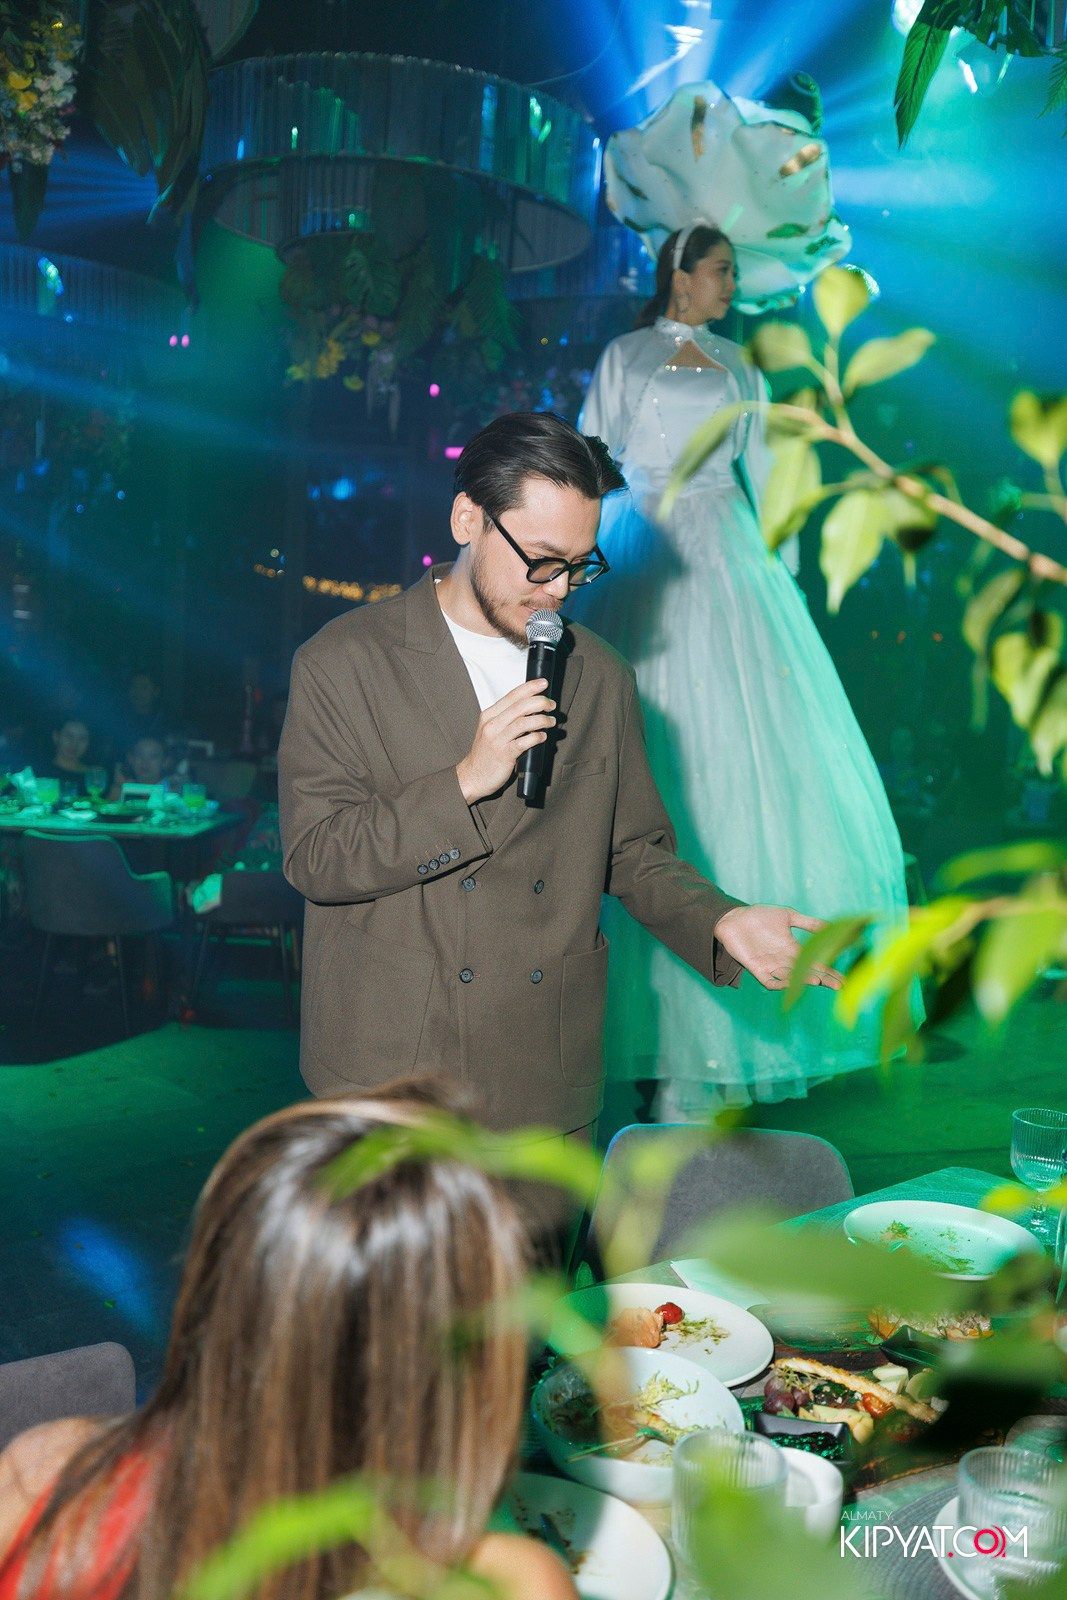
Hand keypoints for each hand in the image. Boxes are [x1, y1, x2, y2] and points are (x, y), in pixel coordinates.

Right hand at [456, 679, 556, 803]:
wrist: (472, 776)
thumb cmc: (485, 754)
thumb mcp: (491, 730)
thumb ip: (506, 719)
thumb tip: (530, 708)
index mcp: (489, 715)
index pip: (512, 695)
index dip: (530, 687)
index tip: (543, 683)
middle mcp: (492, 725)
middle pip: (520, 706)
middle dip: (540, 702)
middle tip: (551, 705)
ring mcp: (498, 739)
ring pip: (524, 722)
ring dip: (542, 720)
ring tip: (551, 721)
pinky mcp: (504, 754)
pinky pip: (525, 741)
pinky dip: (537, 737)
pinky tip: (542, 737)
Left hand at [714, 904, 843, 991]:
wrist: (734, 917)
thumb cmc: (759, 915)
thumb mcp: (787, 916)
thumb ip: (808, 923)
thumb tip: (830, 926)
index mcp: (792, 948)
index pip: (814, 962)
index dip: (828, 970)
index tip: (842, 977)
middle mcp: (783, 959)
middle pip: (806, 972)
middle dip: (822, 979)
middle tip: (837, 985)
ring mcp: (770, 965)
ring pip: (790, 977)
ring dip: (803, 980)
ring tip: (817, 981)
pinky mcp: (755, 968)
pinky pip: (768, 981)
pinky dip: (778, 984)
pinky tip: (789, 983)